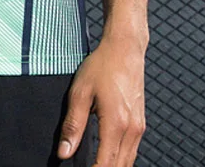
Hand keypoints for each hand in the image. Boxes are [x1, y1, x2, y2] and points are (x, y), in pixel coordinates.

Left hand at [57, 36, 146, 166]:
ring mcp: (138, 127)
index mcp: (116, 124)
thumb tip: (64, 151)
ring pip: (128, 162)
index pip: (105, 165)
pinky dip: (121, 159)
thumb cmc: (103, 65)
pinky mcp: (140, 123)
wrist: (125, 48)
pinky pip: (132, 151)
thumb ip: (73, 125)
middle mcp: (131, 130)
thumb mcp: (80, 92)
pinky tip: (108, 157)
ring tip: (94, 165)